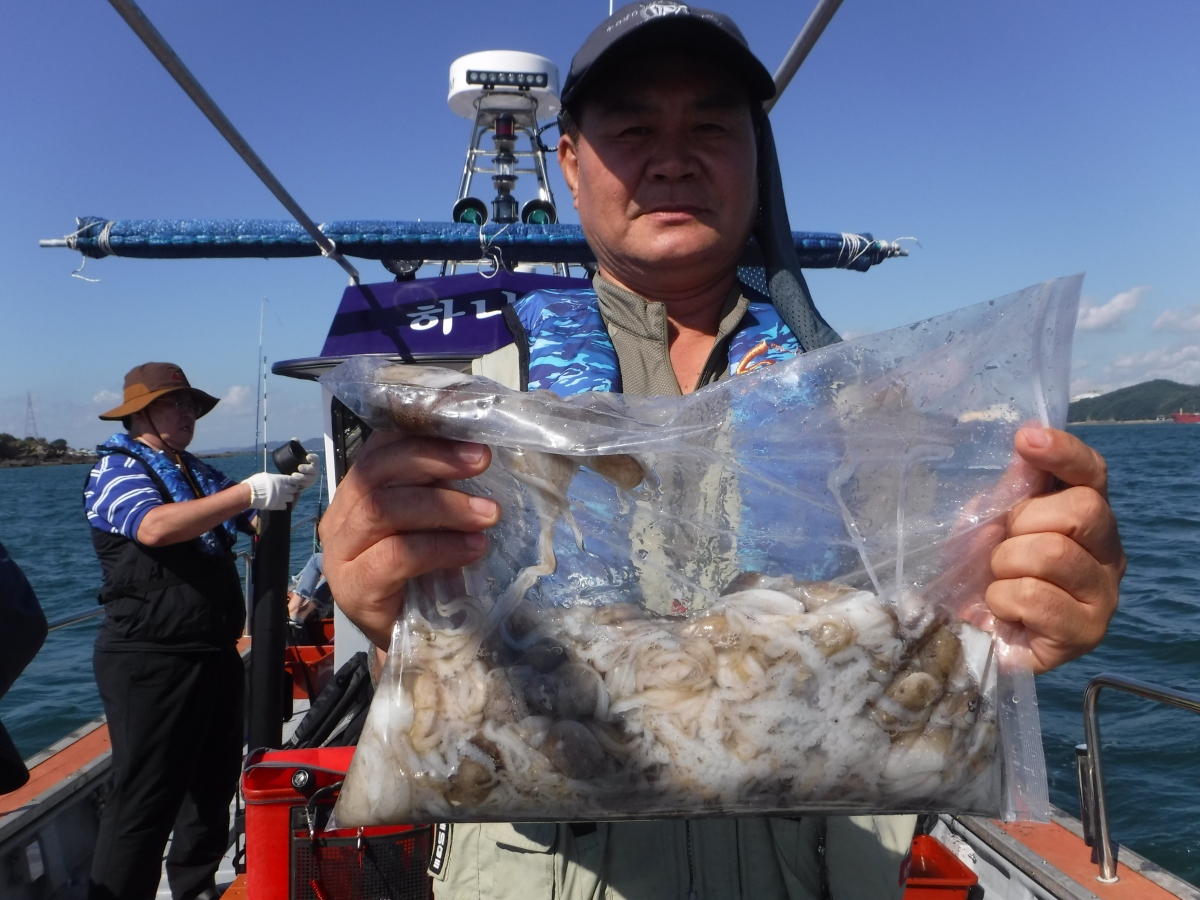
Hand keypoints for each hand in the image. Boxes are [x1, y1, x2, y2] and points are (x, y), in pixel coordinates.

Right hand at [243, 471, 301, 510]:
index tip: (291, 483)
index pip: (294, 480)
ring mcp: (283, 497)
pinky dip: (282, 505)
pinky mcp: (279, 505)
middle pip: (294, 489)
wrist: (251, 494)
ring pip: (291, 498)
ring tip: (282, 497)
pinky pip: (285, 506)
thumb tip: (276, 479)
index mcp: (282, 479)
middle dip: (290, 490)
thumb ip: (274, 478)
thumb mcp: (266, 476)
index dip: (293, 481)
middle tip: (286, 490)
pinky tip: (278, 503)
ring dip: (288, 497)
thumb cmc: (256, 482)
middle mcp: (285, 488)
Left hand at [294, 451, 320, 490]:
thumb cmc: (298, 463)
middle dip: (306, 468)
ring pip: (309, 478)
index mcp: (314, 461)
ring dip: (301, 476)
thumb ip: (297, 454)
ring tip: (294, 475)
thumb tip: (291, 446)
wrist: (298, 474)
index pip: (316, 459)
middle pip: (313, 469)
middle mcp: (315, 469)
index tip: (307, 457)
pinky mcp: (309, 484)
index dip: (313, 458)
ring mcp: (313, 477)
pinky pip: (305, 484)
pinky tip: (295, 481)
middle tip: (299, 467)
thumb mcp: (299, 458)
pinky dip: (300, 483)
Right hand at [318, 431, 499, 647]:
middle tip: (482, 460)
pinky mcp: (353, 589)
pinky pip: (395, 556)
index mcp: (357, 491)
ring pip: (385, 509)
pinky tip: (473, 548)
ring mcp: (340, 554)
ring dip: (444, 506)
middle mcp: (340, 517)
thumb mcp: (432, 521)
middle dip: (434, 459)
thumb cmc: (424, 574)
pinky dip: (440, 547)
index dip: (423, 433)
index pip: (381, 446)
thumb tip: (480, 450)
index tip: (469, 431)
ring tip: (489, 513)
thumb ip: (440, 487)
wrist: (413, 641)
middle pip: (378, 470)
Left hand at [985, 427, 1124, 672]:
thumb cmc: (977, 571)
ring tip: (997, 582)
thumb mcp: (985, 521)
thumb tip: (1030, 441)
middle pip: (1083, 510)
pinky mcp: (1087, 634)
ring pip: (1054, 553)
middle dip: (1024, 522)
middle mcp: (1107, 554)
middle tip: (1001, 546)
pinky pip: (1035, 597)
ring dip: (1005, 565)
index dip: (1065, 453)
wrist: (962, 630)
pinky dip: (1002, 600)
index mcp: (1085, 519)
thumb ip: (1012, 488)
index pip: (1092, 473)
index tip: (1026, 440)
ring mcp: (1103, 596)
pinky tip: (1002, 612)